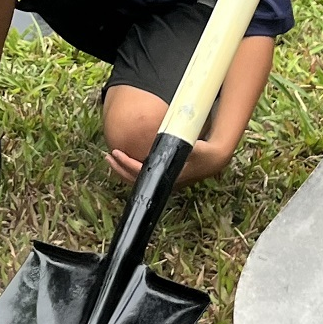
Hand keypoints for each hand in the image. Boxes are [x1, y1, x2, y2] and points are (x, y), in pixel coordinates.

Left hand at [105, 141, 229, 184]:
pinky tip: (126, 158)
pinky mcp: (163, 176)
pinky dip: (132, 167)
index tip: (116, 153)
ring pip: (137, 178)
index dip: (127, 164)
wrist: (214, 159)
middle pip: (135, 179)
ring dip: (123, 168)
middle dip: (119, 168)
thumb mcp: (196, 148)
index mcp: (168, 177)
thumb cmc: (204, 153)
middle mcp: (163, 182)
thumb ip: (187, 147)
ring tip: (112, 158)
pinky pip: (143, 174)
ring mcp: (162, 180)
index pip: (141, 173)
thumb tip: (176, 141)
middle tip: (108, 155)